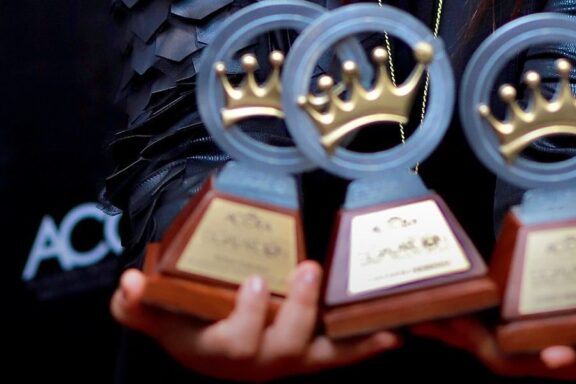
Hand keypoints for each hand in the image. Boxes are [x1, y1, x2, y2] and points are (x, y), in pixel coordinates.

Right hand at [110, 261, 400, 380]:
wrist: (218, 348)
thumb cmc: (192, 325)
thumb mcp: (161, 316)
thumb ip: (139, 303)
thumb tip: (128, 284)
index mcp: (223, 350)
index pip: (233, 344)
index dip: (244, 317)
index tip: (251, 281)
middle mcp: (261, 360)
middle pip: (282, 348)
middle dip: (296, 309)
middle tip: (306, 268)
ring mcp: (293, 358)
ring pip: (318, 352)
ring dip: (339, 328)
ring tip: (354, 292)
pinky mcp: (318, 351)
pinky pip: (347, 353)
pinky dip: (369, 345)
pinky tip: (395, 332)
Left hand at [411, 271, 575, 379]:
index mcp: (565, 354)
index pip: (565, 359)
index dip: (561, 357)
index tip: (559, 355)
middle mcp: (532, 360)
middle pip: (505, 355)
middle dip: (480, 344)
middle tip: (458, 330)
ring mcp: (505, 352)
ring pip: (471, 344)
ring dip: (445, 331)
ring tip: (415, 316)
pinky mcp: (486, 338)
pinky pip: (457, 333)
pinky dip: (436, 324)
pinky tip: (409, 312)